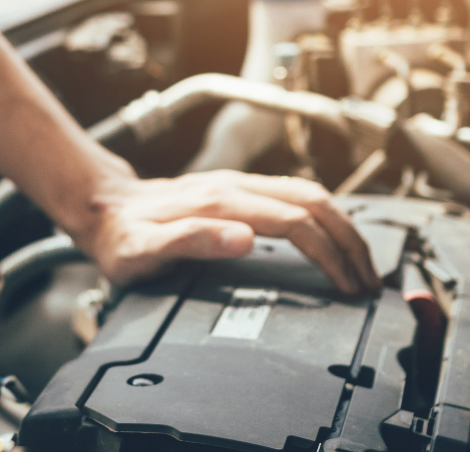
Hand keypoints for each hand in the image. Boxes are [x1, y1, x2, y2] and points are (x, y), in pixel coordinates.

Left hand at [72, 170, 381, 294]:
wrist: (101, 208)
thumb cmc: (120, 236)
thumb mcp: (144, 251)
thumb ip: (192, 241)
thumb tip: (245, 239)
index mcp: (220, 203)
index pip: (295, 223)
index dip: (328, 255)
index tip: (346, 286)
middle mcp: (233, 187)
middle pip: (314, 203)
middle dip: (350, 242)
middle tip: (368, 281)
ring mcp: (236, 184)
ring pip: (309, 194)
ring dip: (341, 227)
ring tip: (359, 263)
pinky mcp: (235, 188)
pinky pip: (293, 195)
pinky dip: (322, 216)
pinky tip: (329, 237)